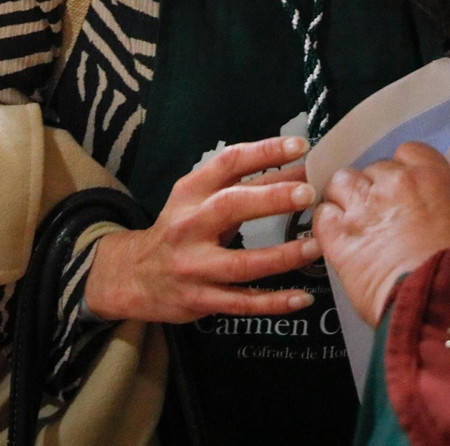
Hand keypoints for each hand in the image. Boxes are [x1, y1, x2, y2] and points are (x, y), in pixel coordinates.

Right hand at [84, 136, 321, 323]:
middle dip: (271, 198)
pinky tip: (301, 298)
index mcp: (191, 192)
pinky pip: (241, 303)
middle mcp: (189, 225)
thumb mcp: (198, 199)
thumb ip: (243, 185)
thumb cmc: (179, 229)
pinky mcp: (199, 300)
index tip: (299, 146)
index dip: (264, 152)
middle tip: (309, 193)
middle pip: (231, 207)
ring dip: (282, 255)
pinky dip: (273, 302)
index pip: (228, 163)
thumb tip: (298, 170)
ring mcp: (193, 266)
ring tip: (316, 247)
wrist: (132, 275)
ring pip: (242, 262)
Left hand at [314, 142, 449, 325]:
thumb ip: (446, 205)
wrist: (442, 301)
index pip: (408, 152)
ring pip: (342, 182)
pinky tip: (339, 241)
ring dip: (346, 199)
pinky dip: (328, 226)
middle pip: (374, 169)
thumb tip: (434, 211)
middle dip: (376, 190)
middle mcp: (397, 182)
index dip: (402, 172)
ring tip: (355, 224)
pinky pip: (323, 214)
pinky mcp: (340, 232)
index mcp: (434, 177)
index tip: (402, 190)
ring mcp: (365, 204)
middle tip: (382, 218)